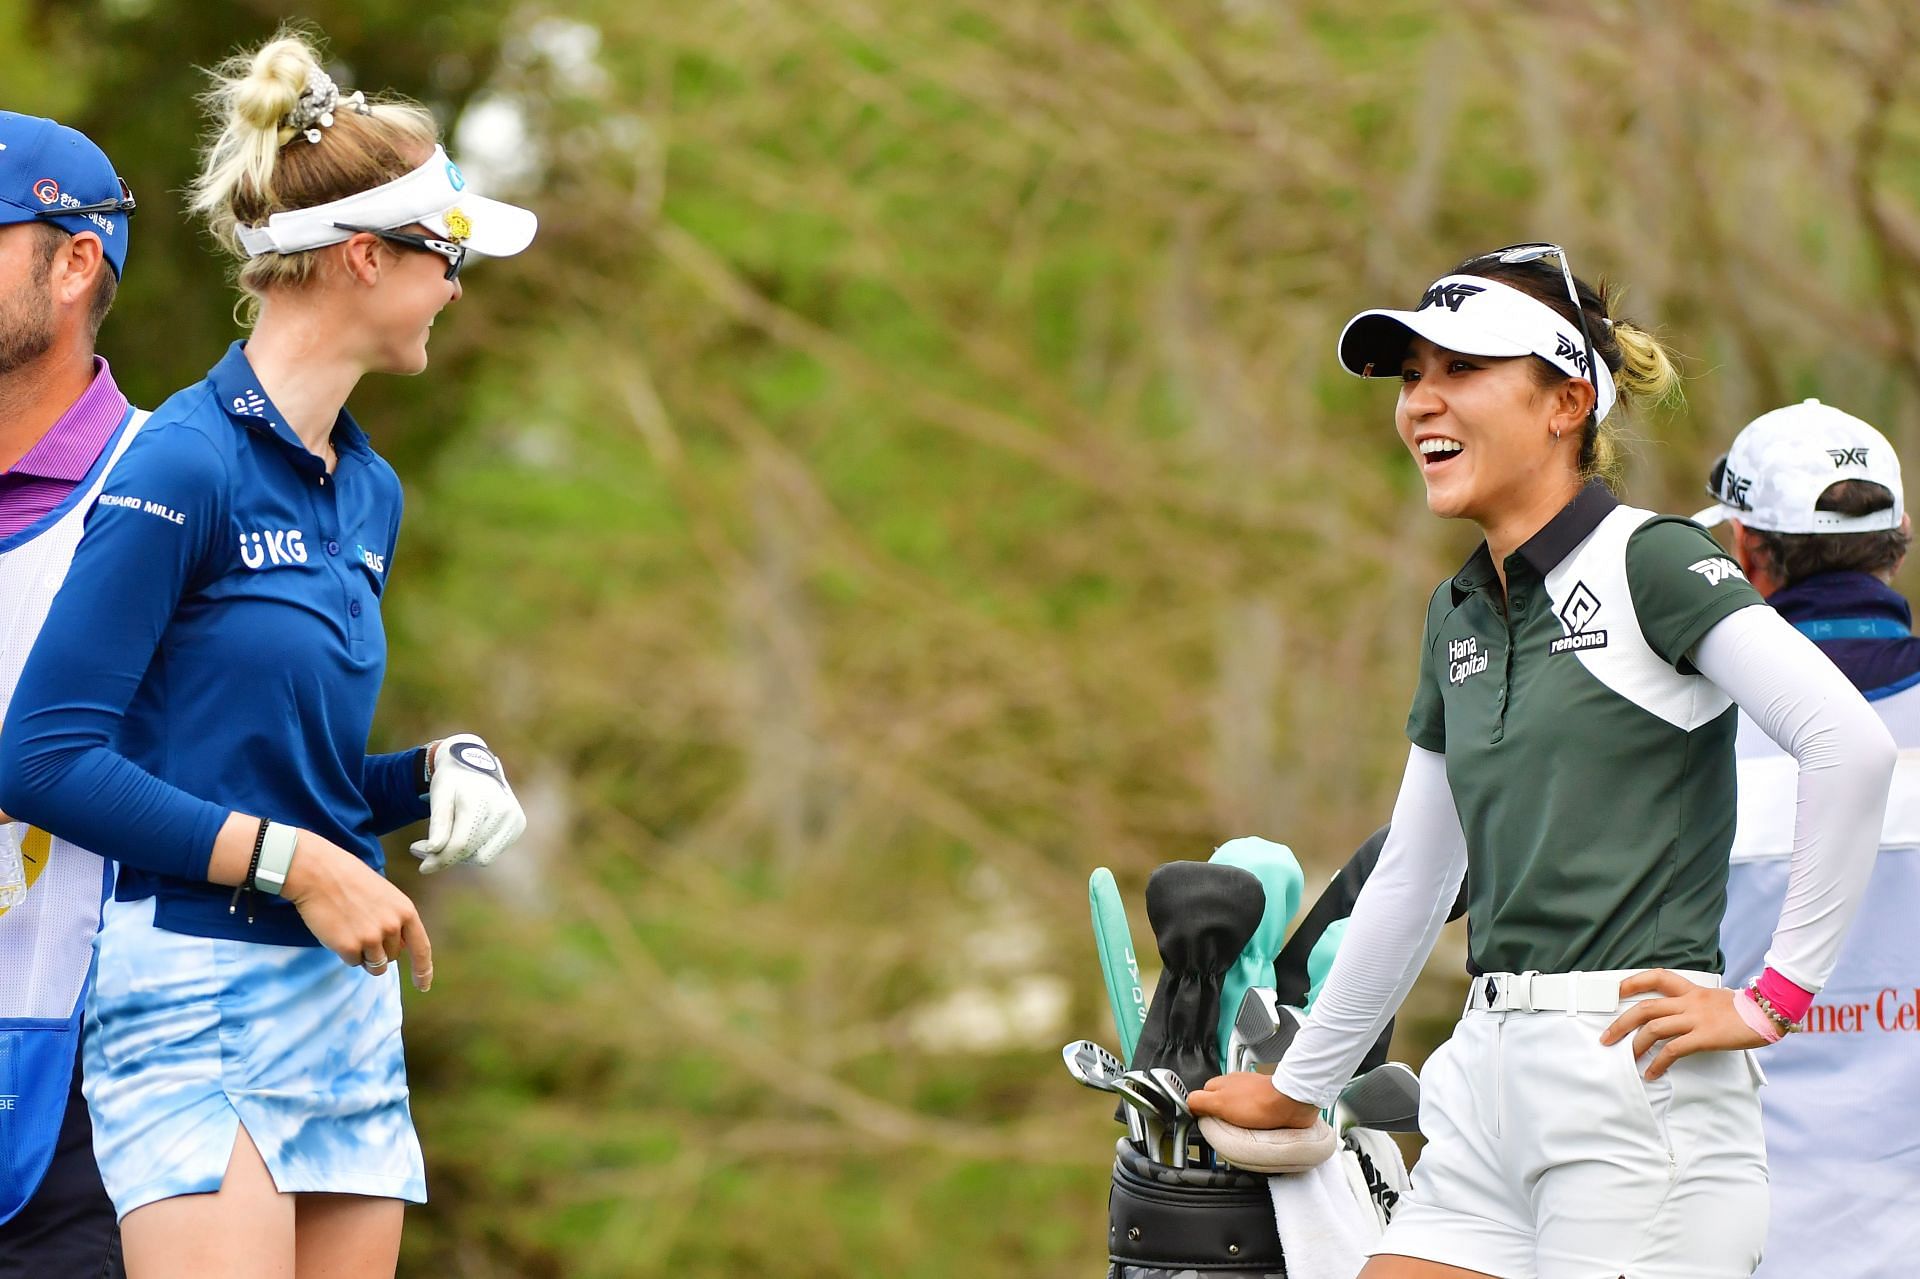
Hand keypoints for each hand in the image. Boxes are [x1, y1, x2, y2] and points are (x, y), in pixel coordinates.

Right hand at [283, 831, 432, 990]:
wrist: (319, 873)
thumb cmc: (350, 882)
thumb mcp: (385, 896)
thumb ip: (396, 921)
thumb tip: (400, 950)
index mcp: (405, 911)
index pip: (422, 948)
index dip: (423, 970)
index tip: (423, 986)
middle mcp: (393, 927)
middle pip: (392, 958)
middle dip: (378, 950)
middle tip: (360, 926)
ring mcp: (372, 938)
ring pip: (375, 965)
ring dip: (363, 955)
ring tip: (350, 929)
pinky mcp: (349, 947)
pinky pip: (353, 963)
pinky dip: (345, 953)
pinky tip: (338, 931)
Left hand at [410, 733, 526, 873]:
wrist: (477, 761)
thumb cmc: (453, 779)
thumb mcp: (439, 795)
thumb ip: (438, 823)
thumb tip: (433, 851)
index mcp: (481, 801)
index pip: (460, 844)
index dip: (440, 860)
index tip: (423, 867)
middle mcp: (504, 811)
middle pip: (471, 853)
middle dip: (447, 857)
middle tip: (425, 848)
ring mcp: (514, 819)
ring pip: (483, 857)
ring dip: (462, 856)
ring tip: (445, 842)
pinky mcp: (518, 825)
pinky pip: (492, 851)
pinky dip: (475, 850)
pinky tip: (464, 835)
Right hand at [1186, 1072, 1321, 1128]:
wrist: (1290, 1103)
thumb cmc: (1258, 1103)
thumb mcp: (1219, 1104)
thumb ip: (1200, 1102)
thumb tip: (1188, 1104)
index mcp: (1222, 1083)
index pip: (1202, 1095)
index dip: (1202, 1110)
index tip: (1206, 1123)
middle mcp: (1236, 1083)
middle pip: (1220, 1101)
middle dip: (1221, 1115)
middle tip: (1224, 1128)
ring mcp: (1252, 1089)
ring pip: (1237, 1106)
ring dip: (1238, 1117)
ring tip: (1242, 1130)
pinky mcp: (1267, 1098)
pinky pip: (1254, 1111)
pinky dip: (1254, 1118)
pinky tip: (1256, 1127)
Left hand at [1600, 968, 1765, 1078]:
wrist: (1769, 1014)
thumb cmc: (1745, 1011)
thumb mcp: (1715, 999)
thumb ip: (1696, 1004)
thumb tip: (1679, 1015)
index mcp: (1691, 990)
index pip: (1657, 977)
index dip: (1633, 982)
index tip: (1616, 991)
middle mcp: (1689, 1002)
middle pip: (1645, 1008)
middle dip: (1621, 1023)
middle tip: (1606, 1037)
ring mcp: (1695, 1019)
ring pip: (1654, 1028)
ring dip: (1635, 1045)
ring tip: (1627, 1058)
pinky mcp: (1704, 1037)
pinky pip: (1673, 1050)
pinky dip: (1658, 1063)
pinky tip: (1652, 1072)